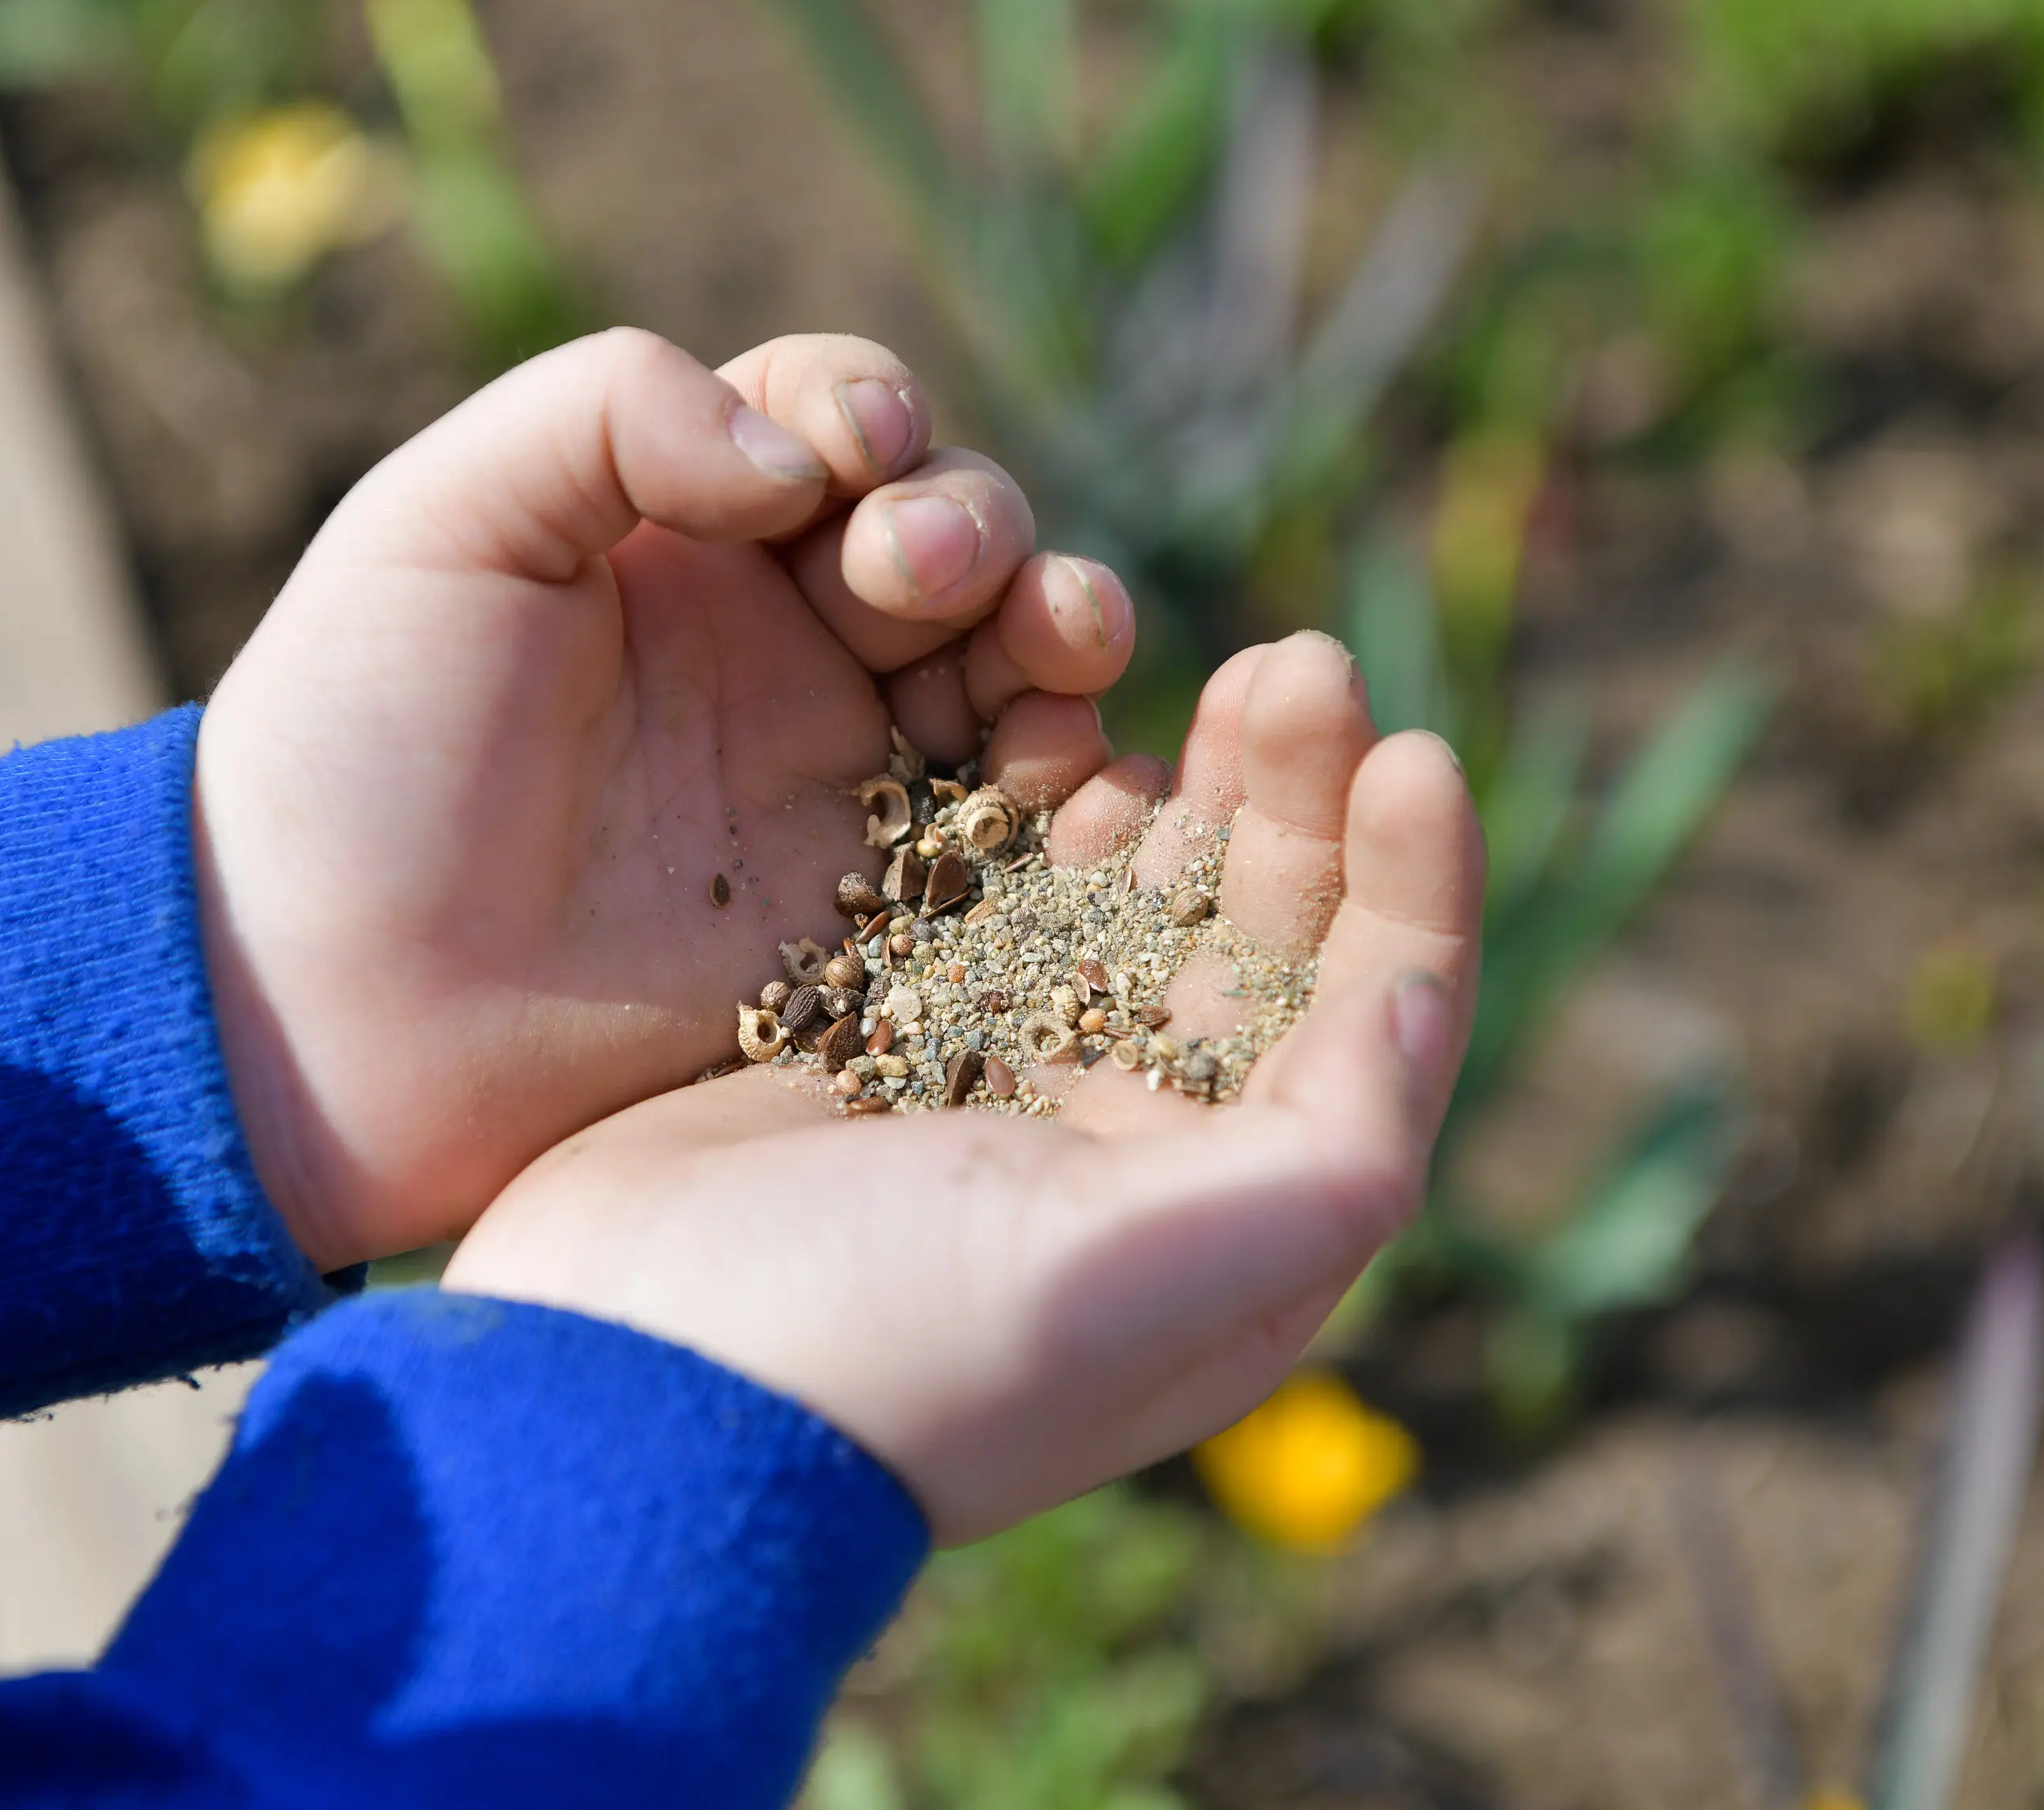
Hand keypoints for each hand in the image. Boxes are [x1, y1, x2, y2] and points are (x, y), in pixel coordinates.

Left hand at [192, 330, 1133, 1269]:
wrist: (331, 1009)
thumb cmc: (359, 752)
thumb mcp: (440, 524)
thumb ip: (612, 414)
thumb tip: (804, 466)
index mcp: (680, 527)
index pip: (834, 419)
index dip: (872, 417)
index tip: (855, 456)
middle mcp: (778, 641)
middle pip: (951, 534)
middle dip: (975, 526)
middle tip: (918, 576)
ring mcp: (837, 780)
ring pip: (1008, 668)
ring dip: (1059, 630)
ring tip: (1058, 650)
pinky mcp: (877, 916)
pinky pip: (1012, 830)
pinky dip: (1068, 782)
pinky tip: (1076, 771)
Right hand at [444, 634, 1482, 1541]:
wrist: (625, 1381)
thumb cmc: (891, 1346)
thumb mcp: (1135, 1278)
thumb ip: (1318, 1160)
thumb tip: (1418, 1009)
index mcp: (1229, 1226)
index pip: (1370, 1030)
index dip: (1413, 888)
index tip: (1417, 750)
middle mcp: (1142, 1156)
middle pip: (1265, 941)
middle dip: (1299, 800)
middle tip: (1304, 663)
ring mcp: (1013, 1085)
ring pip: (1145, 899)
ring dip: (1192, 782)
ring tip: (1225, 663)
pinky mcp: (894, 1029)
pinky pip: (1007, 887)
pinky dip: (1049, 802)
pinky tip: (1065, 716)